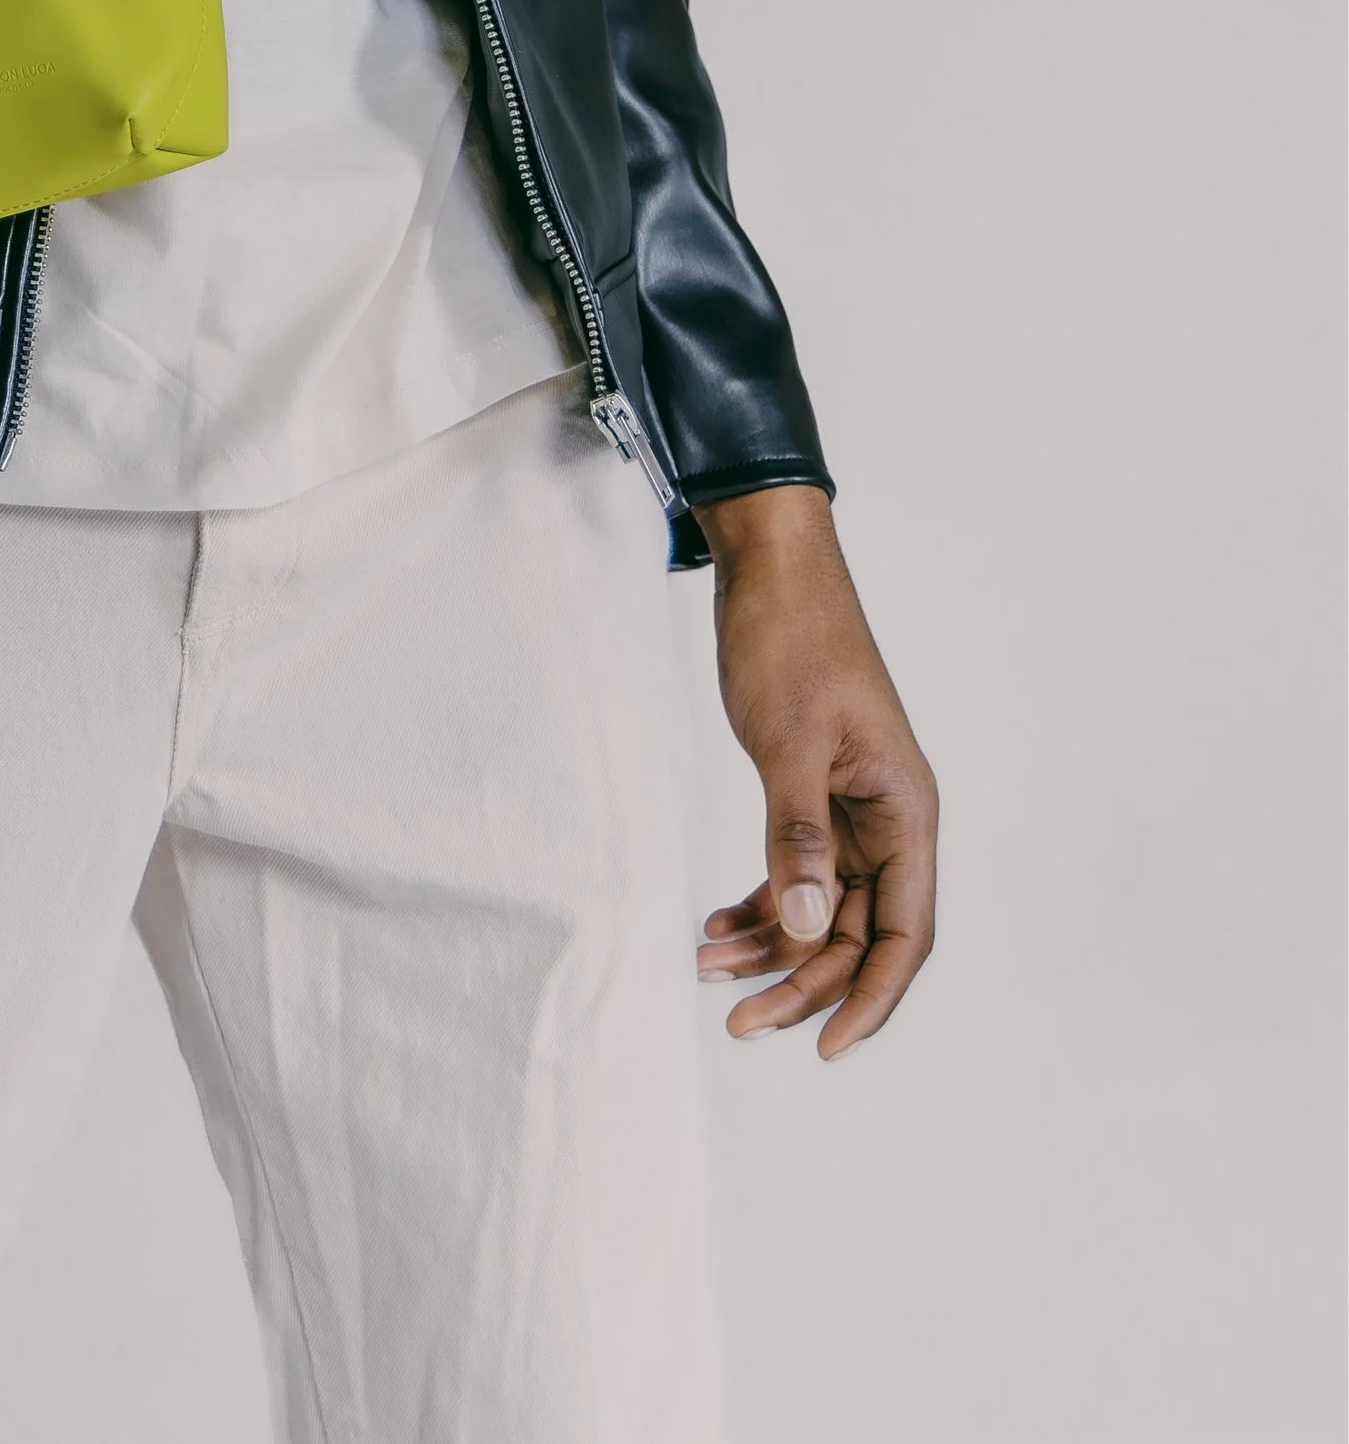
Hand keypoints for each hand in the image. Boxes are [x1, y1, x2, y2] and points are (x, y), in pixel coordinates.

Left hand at [694, 483, 937, 1056]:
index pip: (904, 934)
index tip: (824, 1047)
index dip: (870, 998)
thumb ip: (797, 838)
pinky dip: (759, 901)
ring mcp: (850, 808)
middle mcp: (888, 819)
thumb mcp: (789, 741)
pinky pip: (795, 870)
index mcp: (905, 811)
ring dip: (771, 943)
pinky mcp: (812, 793)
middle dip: (801, 979)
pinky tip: (714, 923)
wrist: (769, 565)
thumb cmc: (790, 639)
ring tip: (706, 966)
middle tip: (737, 1018)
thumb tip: (801, 928)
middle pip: (855, 933)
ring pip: (819, 907)